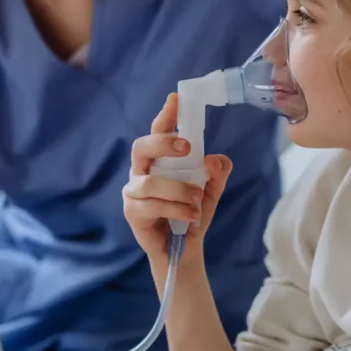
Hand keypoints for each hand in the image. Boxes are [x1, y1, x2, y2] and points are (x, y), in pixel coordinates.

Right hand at [123, 93, 232, 264]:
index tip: (176, 99)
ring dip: (178, 189)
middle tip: (188, 148)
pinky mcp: (132, 213)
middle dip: (163, 143)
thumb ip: (217, 173)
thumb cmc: (191, 213)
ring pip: (150, 182)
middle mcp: (142, 171)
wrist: (183, 251)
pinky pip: (150, 205)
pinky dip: (174, 209)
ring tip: (197, 199)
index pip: (158, 130)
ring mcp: (134, 192)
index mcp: (159, 160)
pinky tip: (190, 215)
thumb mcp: (211, 191)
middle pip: (141, 147)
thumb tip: (214, 159)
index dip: (166, 114)